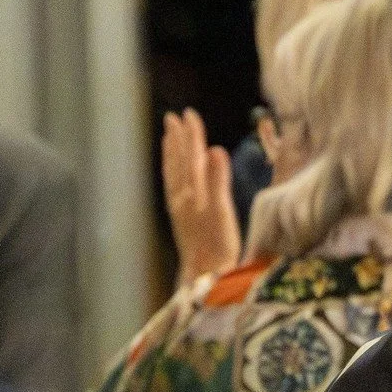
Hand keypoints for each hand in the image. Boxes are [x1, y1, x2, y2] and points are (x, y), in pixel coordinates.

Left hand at [162, 109, 241, 282]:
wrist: (205, 278)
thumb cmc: (218, 247)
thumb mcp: (222, 212)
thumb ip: (218, 180)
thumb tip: (215, 149)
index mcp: (192, 192)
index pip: (192, 157)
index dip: (192, 135)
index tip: (189, 114)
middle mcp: (182, 197)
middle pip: (179, 162)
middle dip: (179, 139)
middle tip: (174, 117)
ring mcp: (180, 209)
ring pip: (174, 174)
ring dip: (172, 154)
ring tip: (169, 137)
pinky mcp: (182, 220)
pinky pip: (173, 187)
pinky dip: (173, 174)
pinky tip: (175, 174)